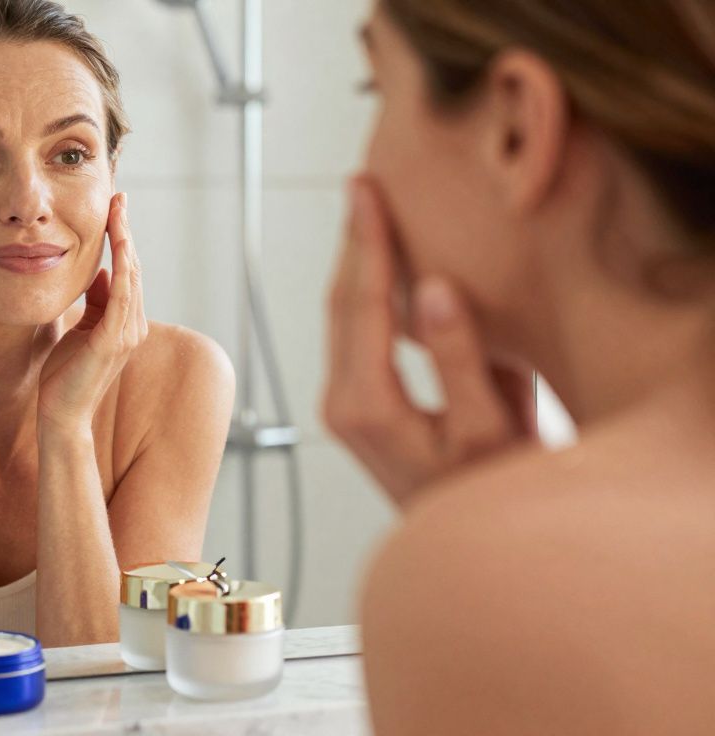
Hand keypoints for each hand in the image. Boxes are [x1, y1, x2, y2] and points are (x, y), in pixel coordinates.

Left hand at [38, 192, 147, 432]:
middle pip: (134, 267)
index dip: (121, 238)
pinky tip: (118, 245)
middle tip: (118, 197)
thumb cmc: (64, 376)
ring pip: (132, 276)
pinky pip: (123, 296)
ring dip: (125, 241)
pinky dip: (123, 267)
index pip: (127, 271)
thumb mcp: (79, 329)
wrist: (61, 415)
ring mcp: (128, 334)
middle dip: (125, 230)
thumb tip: (102, 274)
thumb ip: (94, 304)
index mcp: (124, 322)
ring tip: (118, 210)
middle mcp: (133, 325)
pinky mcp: (115, 341)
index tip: (114, 207)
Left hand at [322, 176, 536, 507]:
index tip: (365, 190)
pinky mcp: (353, 410)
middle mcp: (341, 406)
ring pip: (341, 318)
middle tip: (361, 184)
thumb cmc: (493, 489)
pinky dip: (363, 293)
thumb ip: (459, 355)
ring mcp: (341, 409)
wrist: (474, 541)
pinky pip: (351, 335)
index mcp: (366, 406)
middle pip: (341, 303)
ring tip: (367, 211)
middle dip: (353, 241)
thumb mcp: (490, 425)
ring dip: (354, 263)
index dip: (366, 241)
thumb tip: (430, 288)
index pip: (362, 304)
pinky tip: (380, 267)